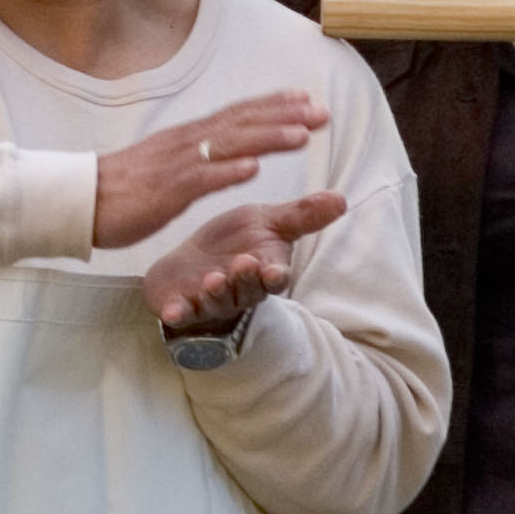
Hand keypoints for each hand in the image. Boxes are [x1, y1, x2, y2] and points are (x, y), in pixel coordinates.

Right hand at [89, 90, 331, 251]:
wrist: (76, 199)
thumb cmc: (120, 187)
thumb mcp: (164, 163)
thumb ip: (195, 154)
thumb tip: (228, 149)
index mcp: (185, 138)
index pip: (236, 114)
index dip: (272, 106)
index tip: (306, 100)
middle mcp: (184, 144)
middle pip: (240, 124)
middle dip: (283, 117)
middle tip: (321, 112)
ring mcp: (175, 166)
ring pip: (227, 147)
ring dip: (266, 138)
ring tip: (301, 135)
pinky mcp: (164, 191)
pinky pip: (200, 179)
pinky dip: (227, 172)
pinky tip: (253, 169)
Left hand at [145, 193, 342, 341]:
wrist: (191, 259)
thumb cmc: (235, 241)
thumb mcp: (267, 222)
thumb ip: (301, 215)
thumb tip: (341, 198)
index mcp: (264, 270)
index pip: (275, 277)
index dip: (275, 275)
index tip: (276, 270)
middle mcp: (241, 291)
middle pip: (248, 290)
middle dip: (246, 279)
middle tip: (243, 263)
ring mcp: (212, 302)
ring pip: (218, 302)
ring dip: (217, 294)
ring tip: (212, 279)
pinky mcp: (183, 307)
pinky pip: (183, 315)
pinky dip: (179, 314)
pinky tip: (172, 312)